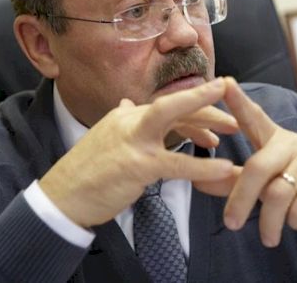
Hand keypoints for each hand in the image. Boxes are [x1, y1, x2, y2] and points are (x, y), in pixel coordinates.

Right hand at [39, 78, 237, 227]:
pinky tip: (224, 169)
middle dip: (205, 99)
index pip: (167, 105)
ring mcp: (133, 141)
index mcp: (127, 116)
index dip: (194, 105)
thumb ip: (122, 119)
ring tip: (235, 128)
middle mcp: (130, 120)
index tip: (217, 104)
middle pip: (173, 104)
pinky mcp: (136, 165)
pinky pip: (176, 164)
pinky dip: (202, 166)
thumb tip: (128, 103)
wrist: (61, 196)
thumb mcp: (105, 136)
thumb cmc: (86, 171)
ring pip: (173, 119)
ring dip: (207, 120)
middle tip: (235, 103)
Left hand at [195, 78, 296, 246]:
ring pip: (279, 193)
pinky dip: (294, 222)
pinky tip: (296, 222)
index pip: (253, 116)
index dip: (238, 101)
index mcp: (273, 139)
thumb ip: (232, 179)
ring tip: (268, 238)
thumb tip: (197, 182)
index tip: (224, 83)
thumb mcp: (267, 176)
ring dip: (270, 221)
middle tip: (230, 223)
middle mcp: (291, 144)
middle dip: (240, 199)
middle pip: (256, 168)